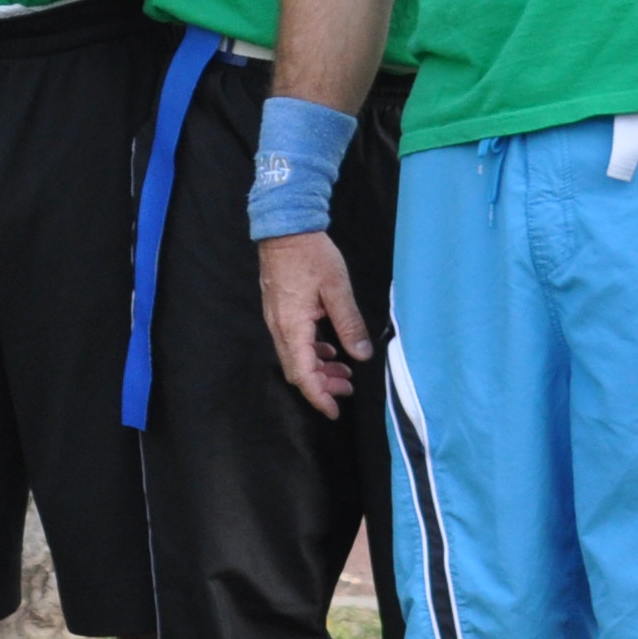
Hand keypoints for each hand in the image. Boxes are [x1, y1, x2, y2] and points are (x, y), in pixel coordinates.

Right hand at [257, 230, 371, 418]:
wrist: (285, 227)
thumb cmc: (311, 255)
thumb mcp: (337, 289)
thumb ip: (350, 324)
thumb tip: (361, 357)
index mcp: (292, 325)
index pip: (303, 373)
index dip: (318, 396)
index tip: (334, 411)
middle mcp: (279, 327)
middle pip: (297, 369)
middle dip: (321, 385)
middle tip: (348, 388)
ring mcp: (276, 318)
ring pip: (295, 356)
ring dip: (318, 368)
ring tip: (343, 370)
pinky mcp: (279, 310)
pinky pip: (293, 341)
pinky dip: (311, 351)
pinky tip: (329, 347)